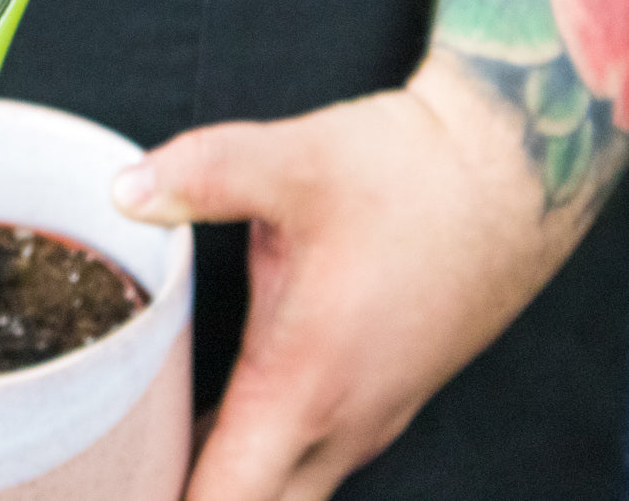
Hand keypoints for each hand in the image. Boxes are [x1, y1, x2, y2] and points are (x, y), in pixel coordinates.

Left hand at [111, 51, 586, 500]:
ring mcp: (372, 412)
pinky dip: (261, 454)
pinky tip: (221, 413)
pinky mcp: (385, 390)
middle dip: (187, 493)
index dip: (163, 500)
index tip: (115, 482)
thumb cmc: (403, 174)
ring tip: (152, 446)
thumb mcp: (292, 162)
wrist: (513, 174)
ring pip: (287, 485)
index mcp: (306, 384)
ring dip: (227, 478)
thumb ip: (201, 176)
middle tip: (117, 466)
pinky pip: (313, 454)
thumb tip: (122, 193)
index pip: (224, 500)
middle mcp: (344, 421)